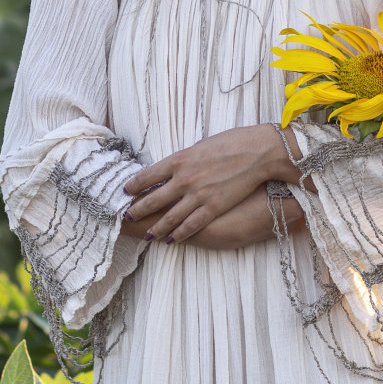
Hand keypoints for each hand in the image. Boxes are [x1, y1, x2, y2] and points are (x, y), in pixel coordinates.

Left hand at [120, 125, 301, 243]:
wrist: (256, 152)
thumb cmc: (230, 143)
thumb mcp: (199, 147)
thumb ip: (184, 160)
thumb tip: (172, 169)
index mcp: (178, 160)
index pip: (147, 176)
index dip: (134, 186)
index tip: (125, 192)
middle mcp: (183, 179)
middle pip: (153, 199)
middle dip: (138, 210)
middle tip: (127, 217)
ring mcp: (197, 195)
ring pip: (169, 217)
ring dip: (156, 228)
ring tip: (147, 235)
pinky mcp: (213, 207)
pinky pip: (191, 225)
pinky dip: (179, 234)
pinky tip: (171, 240)